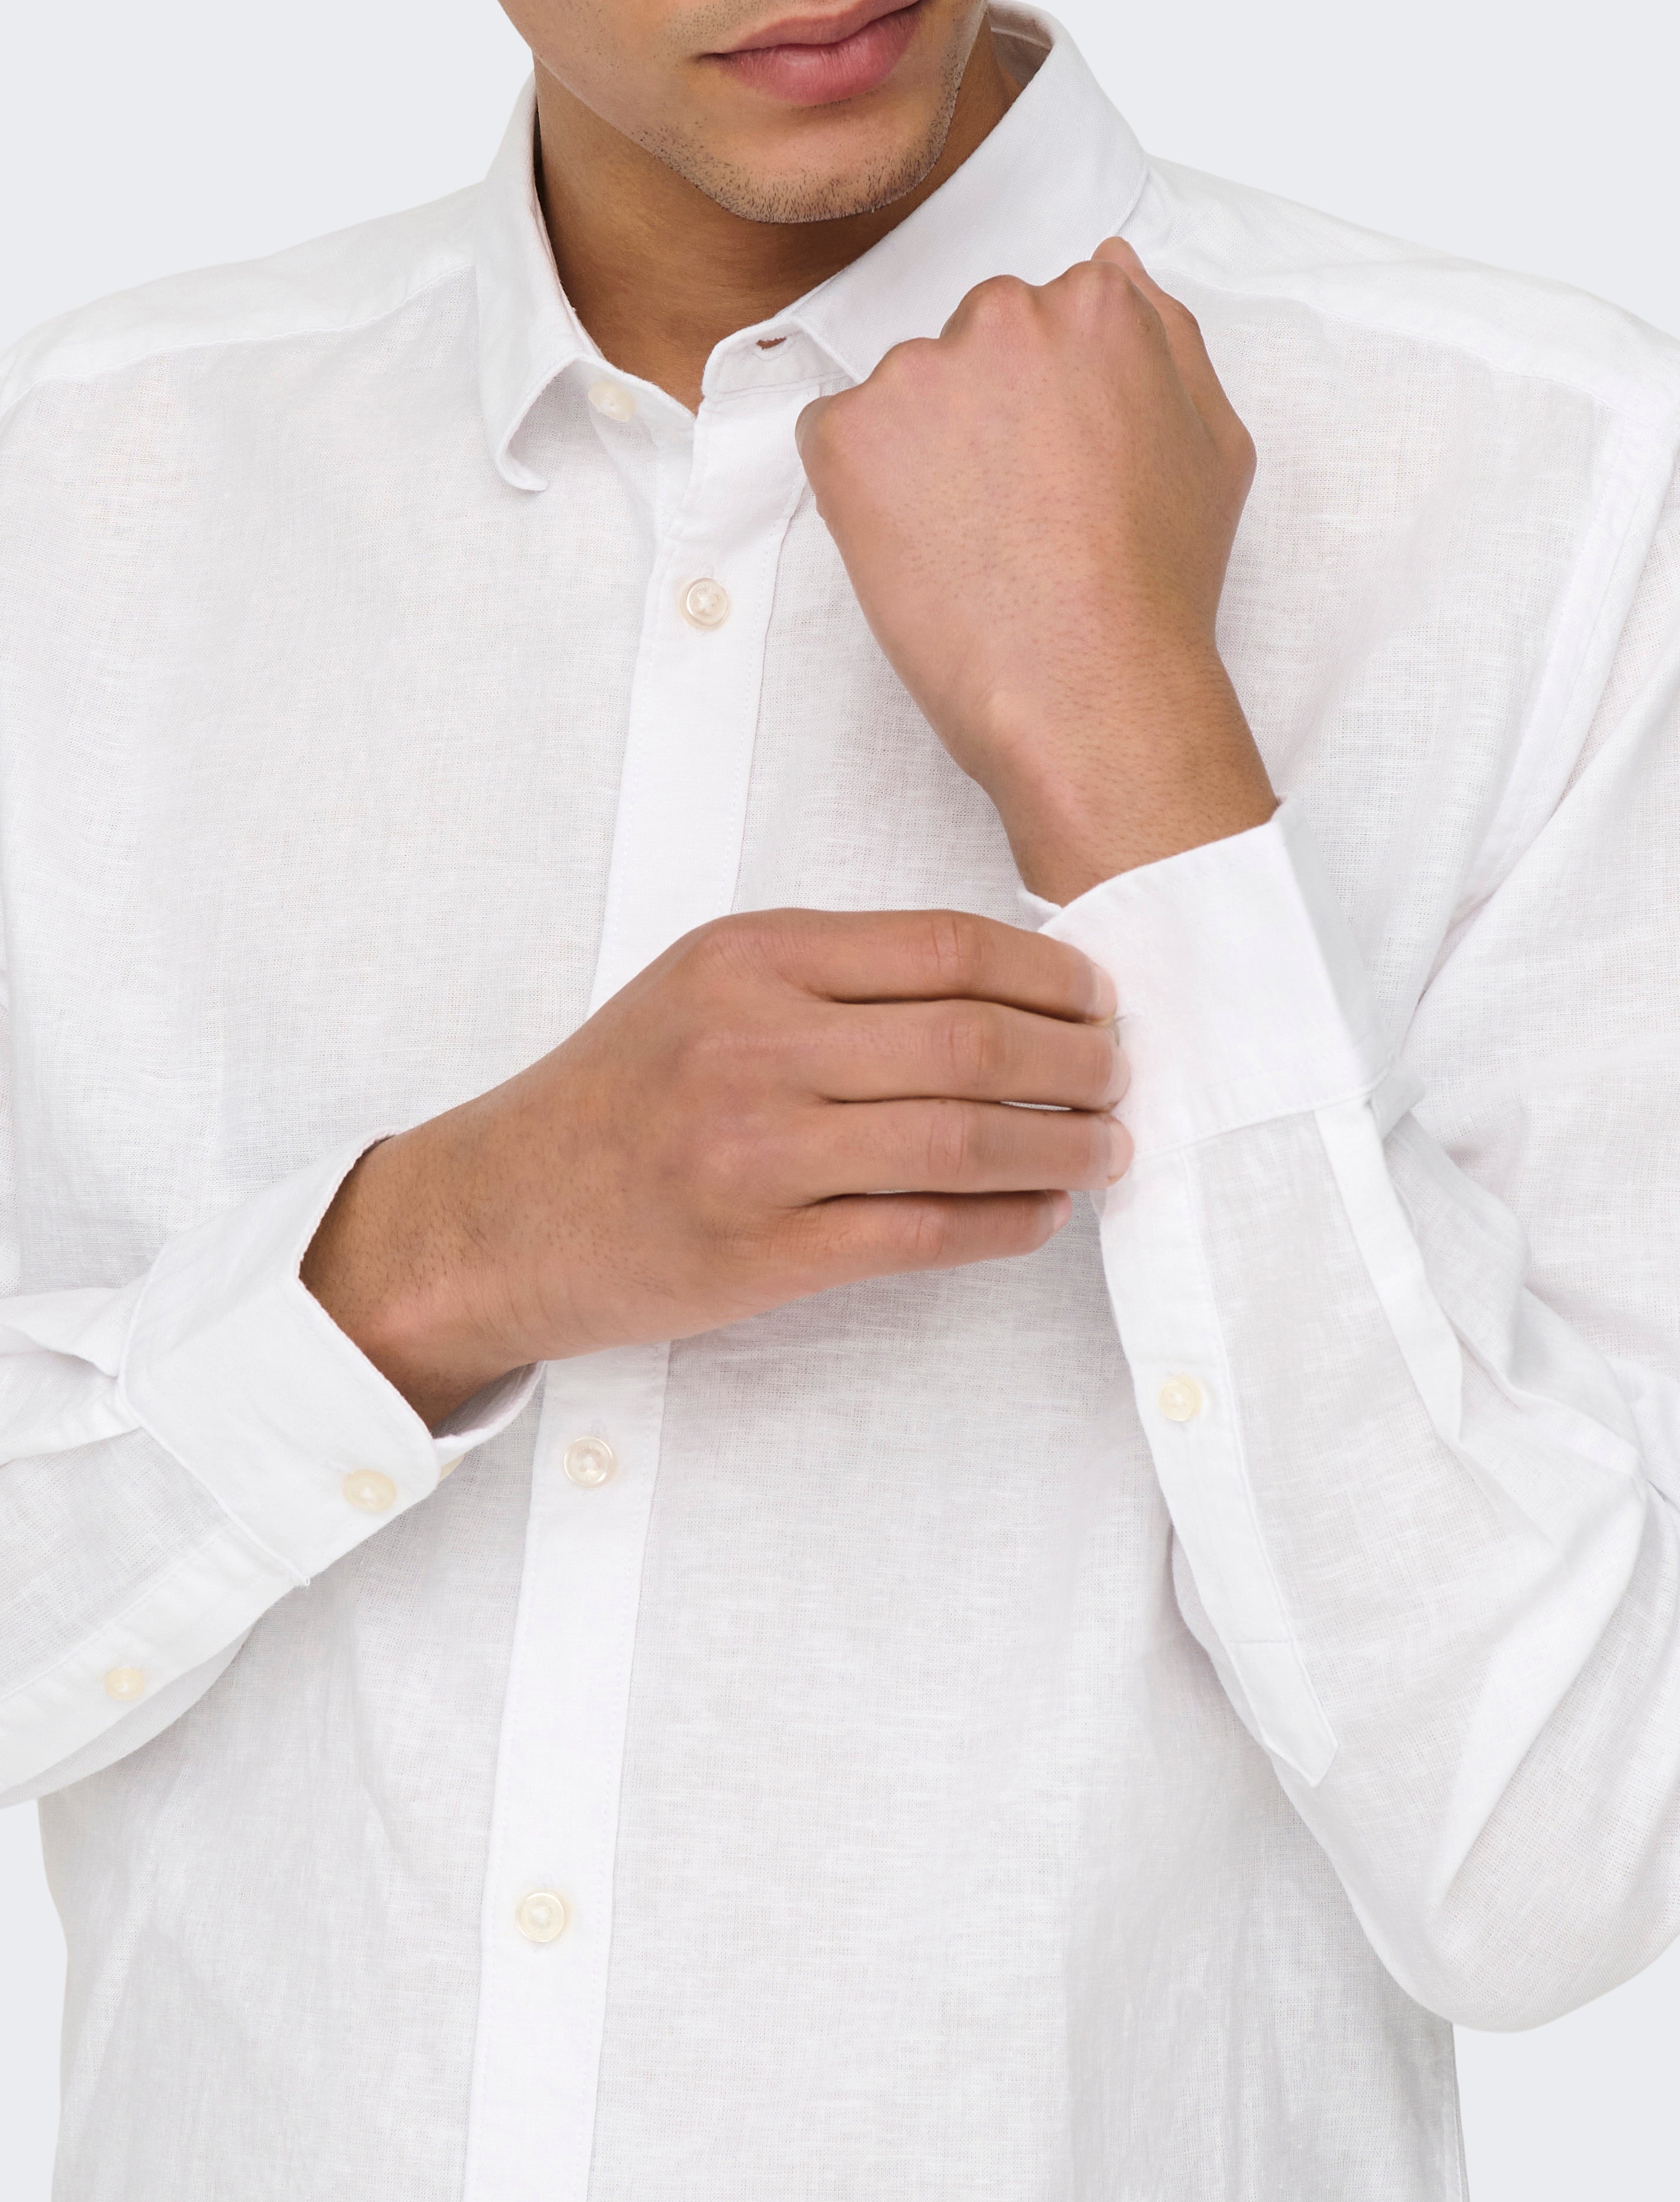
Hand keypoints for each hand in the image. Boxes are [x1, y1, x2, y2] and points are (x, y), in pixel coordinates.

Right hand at [303, 910, 1128, 1423]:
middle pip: (973, 1042)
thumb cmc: (614, 1098)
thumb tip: (995, 993)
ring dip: (1063, 1145)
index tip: (1094, 996)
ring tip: (1106, 1146)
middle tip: (1119, 1074)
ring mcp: (759, 1154)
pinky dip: (1007, 1223)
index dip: (1047, 972)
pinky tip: (1043, 1214)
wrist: (500, 1214)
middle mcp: (755, 1046)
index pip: (945, 947)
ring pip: (963, 1140)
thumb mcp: (700, 989)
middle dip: (1078, 1060)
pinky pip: (925, 1233)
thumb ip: (828, 976)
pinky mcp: (765, 1254)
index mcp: (748, 960)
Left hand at [796, 239, 1276, 902]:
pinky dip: (857, 495)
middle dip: (974, 420)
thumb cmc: (1158, 587)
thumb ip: (1165, 336)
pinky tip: (916, 554)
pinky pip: (830, 442)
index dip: (1037, 410)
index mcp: (1096, 304)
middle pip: (964, 349)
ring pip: (899, 399)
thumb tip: (1113, 261)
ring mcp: (918, 372)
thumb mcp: (1212, 444)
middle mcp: (1005, 315)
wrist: (1090, 689)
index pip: (1038, 324)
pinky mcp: (847, 435)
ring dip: (916, 459)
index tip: (1051, 474)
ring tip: (969, 547)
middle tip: (1011, 518)